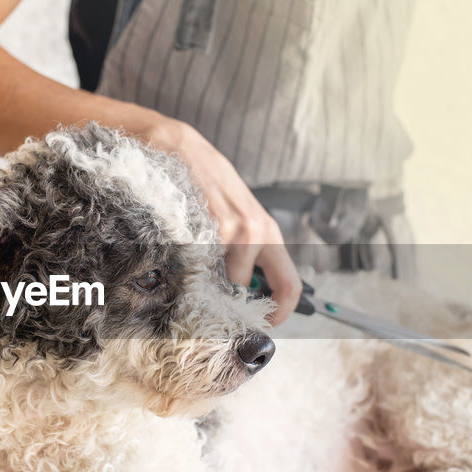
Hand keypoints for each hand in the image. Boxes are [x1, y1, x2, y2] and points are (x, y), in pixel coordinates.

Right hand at [145, 118, 301, 324]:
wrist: (183, 149)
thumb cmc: (210, 186)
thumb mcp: (240, 218)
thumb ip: (249, 252)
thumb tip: (249, 295)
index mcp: (269, 233)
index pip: (290, 286)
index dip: (280, 313)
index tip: (264, 323)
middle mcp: (257, 233)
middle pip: (248, 292)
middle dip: (229, 301)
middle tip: (213, 299)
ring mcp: (232, 232)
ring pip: (220, 283)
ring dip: (204, 281)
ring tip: (190, 259)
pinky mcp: (207, 228)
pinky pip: (199, 268)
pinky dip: (187, 266)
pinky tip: (180, 243)